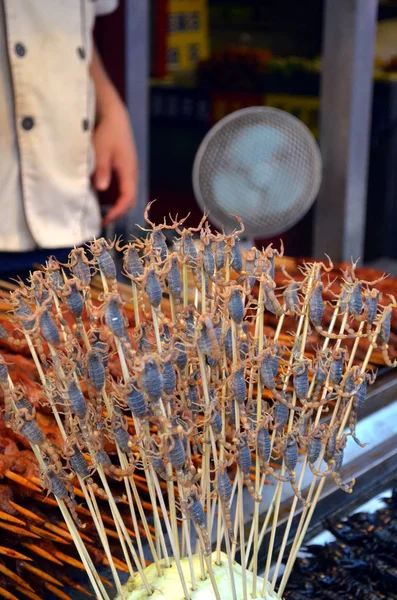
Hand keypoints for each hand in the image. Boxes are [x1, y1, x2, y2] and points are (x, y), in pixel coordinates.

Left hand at [93, 99, 137, 225]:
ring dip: (117, 204)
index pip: (128, 198)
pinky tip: (103, 197)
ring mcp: (129, 170)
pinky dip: (116, 196)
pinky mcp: (124, 166)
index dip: (118, 211)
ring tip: (103, 212)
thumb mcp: (100, 149)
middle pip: (130, 199)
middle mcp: (132, 173)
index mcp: (128, 171)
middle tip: (103, 220)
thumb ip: (101, 169)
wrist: (113, 115)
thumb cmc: (106, 131)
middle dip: (118, 211)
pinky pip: (123, 186)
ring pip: (127, 193)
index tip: (105, 220)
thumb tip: (101, 188)